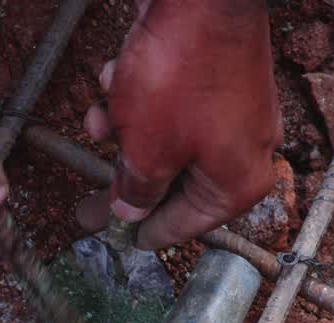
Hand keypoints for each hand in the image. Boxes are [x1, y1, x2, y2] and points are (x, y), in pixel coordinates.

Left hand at [80, 0, 281, 249]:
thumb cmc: (182, 74)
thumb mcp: (147, 149)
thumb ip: (138, 189)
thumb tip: (131, 210)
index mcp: (238, 183)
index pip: (184, 226)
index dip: (142, 232)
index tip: (114, 237)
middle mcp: (247, 151)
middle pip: (174, 182)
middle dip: (125, 176)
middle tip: (86, 204)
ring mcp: (235, 111)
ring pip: (167, 138)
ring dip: (125, 130)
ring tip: (97, 119)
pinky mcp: (219, 77)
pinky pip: (173, 103)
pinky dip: (141, 98)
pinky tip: (115, 81)